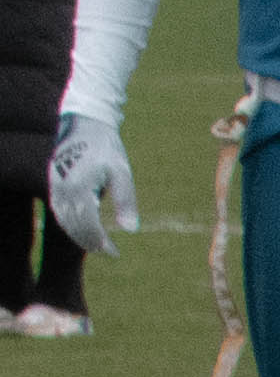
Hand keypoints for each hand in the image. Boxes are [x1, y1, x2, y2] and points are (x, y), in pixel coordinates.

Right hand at [44, 113, 131, 257]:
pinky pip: (57, 208)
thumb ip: (125, 201)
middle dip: (89, 242)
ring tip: (96, 244)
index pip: (88, 224)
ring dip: (77, 234)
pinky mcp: (52, 180)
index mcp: (80, 187)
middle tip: (107, 251)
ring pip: (62, 218)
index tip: (114, 252)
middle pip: (73, 225)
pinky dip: (68, 222)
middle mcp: (63, 187)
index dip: (100, 242)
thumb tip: (130, 229)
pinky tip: (82, 228)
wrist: (85, 124)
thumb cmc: (107, 149)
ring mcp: (55, 184)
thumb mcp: (122, 174)